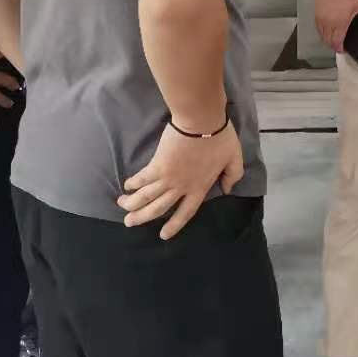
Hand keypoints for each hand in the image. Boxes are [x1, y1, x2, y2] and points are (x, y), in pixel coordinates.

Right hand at [118, 121, 243, 239]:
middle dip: (142, 217)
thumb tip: (227, 190)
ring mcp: (167, 177)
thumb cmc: (219, 138)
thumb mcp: (235, 158)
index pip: (185, 212)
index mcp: (199, 188)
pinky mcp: (157, 164)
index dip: (174, 225)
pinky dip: (133, 183)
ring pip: (145, 197)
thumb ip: (232, 176)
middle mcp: (181, 187)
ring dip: (132, 203)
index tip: (163, 235)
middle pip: (158, 208)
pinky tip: (127, 186)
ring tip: (122, 206)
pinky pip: (142, 178)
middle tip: (129, 222)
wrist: (201, 121)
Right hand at [314, 0, 357, 52]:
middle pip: (328, 42)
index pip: (337, 42)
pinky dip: (323, 33)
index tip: (345, 49)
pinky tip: (329, 30)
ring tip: (335, 39)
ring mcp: (320, 20)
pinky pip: (319, 29)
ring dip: (328, 40)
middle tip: (341, 45)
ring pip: (322, 36)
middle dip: (334, 46)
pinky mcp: (316, 15)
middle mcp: (328, 24)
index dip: (340, 48)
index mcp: (339, 23)